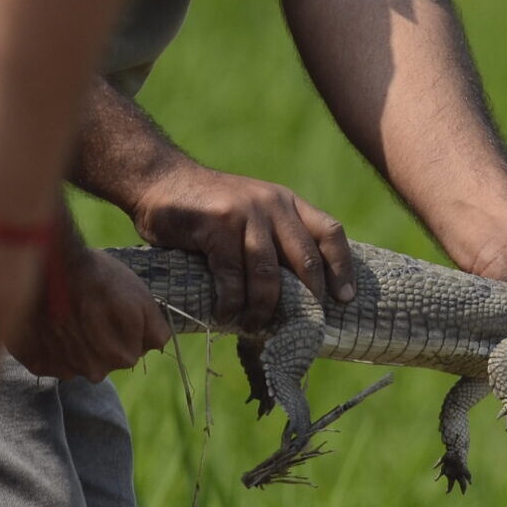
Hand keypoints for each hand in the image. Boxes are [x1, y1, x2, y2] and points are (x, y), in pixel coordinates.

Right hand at [11, 248, 172, 381]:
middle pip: (107, 358)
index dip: (128, 329)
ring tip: (71, 313)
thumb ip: (155, 329)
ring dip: (78, 342)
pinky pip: (54, 360)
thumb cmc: (98, 276)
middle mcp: (96, 370)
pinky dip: (54, 345)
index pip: (135, 352)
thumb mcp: (140, 297)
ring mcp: (67, 369)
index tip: (115, 310)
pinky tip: (53, 322)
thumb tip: (156, 347)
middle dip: (104, 339)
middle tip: (92, 310)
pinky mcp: (40, 364)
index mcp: (124, 355)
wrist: (50, 265)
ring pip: (81, 360)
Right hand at [129, 162, 353, 328]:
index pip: (330, 232)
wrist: (161, 179)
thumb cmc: (208, 206)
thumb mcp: (251, 212)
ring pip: (267, 274)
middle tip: (302, 327)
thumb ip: (273, 238)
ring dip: (264, 308)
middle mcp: (273, 204)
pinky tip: (225, 314)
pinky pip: (232, 276)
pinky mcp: (216, 226)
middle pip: (304, 259)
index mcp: (287, 202)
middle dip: (307, 299)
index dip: (342, 268)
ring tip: (256, 326)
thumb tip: (297, 291)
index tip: (345, 299)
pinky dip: (231, 302)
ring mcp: (245, 214)